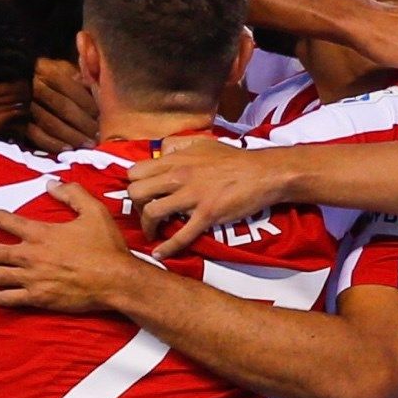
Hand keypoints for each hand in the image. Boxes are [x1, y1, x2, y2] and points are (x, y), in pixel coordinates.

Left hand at [0, 180, 149, 313]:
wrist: (116, 281)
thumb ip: (72, 194)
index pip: (5, 220)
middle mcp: (30, 255)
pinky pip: (6, 299)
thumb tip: (52, 183)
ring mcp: (31, 278)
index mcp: (41, 233)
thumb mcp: (94, 211)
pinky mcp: (37, 298)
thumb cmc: (106, 247)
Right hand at [24, 53, 97, 150]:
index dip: (89, 104)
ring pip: (51, 123)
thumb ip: (80, 77)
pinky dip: (53, 144)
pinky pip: (37, 135)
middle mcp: (35, 86)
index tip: (103, 117)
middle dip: (84, 124)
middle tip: (99, 136)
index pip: (72, 88)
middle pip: (63, 107)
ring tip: (88, 145)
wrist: (12, 79)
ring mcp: (25, 105)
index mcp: (48, 70)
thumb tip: (99, 91)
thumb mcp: (63, 69)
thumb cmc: (48, 77)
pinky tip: (68, 149)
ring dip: (72, 136)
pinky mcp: (18, 122)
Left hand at [121, 135, 283, 250]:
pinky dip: (167, 248)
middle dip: (137, 206)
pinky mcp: (207, 214)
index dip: (134, 184)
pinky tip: (160, 254)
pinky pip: (181, 235)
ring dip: (148, 227)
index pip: (136, 171)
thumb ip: (179, 146)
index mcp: (176, 159)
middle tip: (146, 213)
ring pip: (152, 212)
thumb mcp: (202, 143)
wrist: (263, 173)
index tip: (142, 194)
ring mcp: (192, 196)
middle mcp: (179, 175)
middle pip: (136, 192)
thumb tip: (161, 151)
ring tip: (153, 233)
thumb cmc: (234, 159)